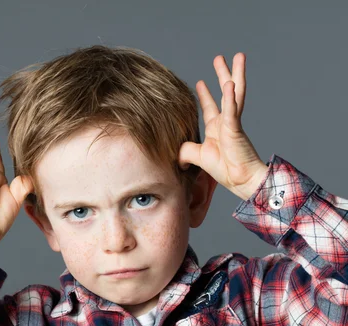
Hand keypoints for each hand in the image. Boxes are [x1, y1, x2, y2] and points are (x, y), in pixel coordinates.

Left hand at [178, 53, 267, 200]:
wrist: (240, 180)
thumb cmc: (224, 170)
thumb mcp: (197, 158)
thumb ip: (184, 151)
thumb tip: (174, 154)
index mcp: (217, 128)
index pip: (210, 106)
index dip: (205, 94)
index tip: (200, 82)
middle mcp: (225, 121)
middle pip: (225, 92)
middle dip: (223, 74)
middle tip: (220, 58)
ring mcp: (232, 122)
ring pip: (235, 93)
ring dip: (235, 74)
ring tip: (238, 57)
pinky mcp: (235, 128)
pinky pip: (233, 110)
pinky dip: (231, 98)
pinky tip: (231, 83)